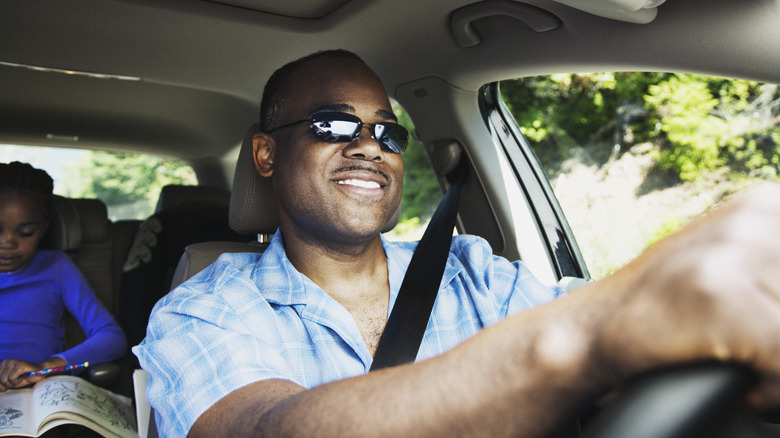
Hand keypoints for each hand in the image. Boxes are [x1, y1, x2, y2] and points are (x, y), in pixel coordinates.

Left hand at [0, 357, 66, 391]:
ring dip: (12, 384)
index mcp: (2, 364)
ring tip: (19, 379)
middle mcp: (6, 361)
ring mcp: (13, 361)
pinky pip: (11, 378)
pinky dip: (17, 381)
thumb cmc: (23, 379)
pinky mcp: (20, 364)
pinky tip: (23, 378)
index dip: (0, 385)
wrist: (39, 374)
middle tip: (15, 382)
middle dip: (7, 385)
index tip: (6, 386)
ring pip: (4, 379)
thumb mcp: (8, 382)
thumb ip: (0, 383)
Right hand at [590, 182, 779, 407]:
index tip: (758, 317)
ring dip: (778, 362)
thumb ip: (769, 263)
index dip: (778, 305)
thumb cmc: (664, 308)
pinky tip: (739, 382)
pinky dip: (769, 388)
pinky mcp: (720, 296)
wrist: (593, 330)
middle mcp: (757, 216)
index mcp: (766, 204)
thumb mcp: (730, 262)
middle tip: (746, 346)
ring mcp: (737, 251)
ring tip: (738, 360)